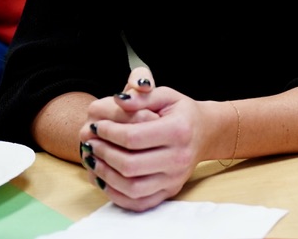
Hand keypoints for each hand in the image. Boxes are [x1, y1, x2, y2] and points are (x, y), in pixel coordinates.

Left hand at [77, 67, 209, 210]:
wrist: (206, 132)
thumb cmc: (181, 112)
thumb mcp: (166, 95)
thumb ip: (142, 95)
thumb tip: (118, 99)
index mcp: (179, 131)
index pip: (133, 137)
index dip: (108, 132)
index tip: (96, 125)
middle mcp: (179, 158)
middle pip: (130, 165)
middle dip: (103, 153)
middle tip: (91, 142)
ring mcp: (175, 179)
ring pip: (132, 188)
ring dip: (106, 175)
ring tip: (93, 159)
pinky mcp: (170, 191)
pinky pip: (138, 203)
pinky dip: (116, 195)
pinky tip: (104, 179)